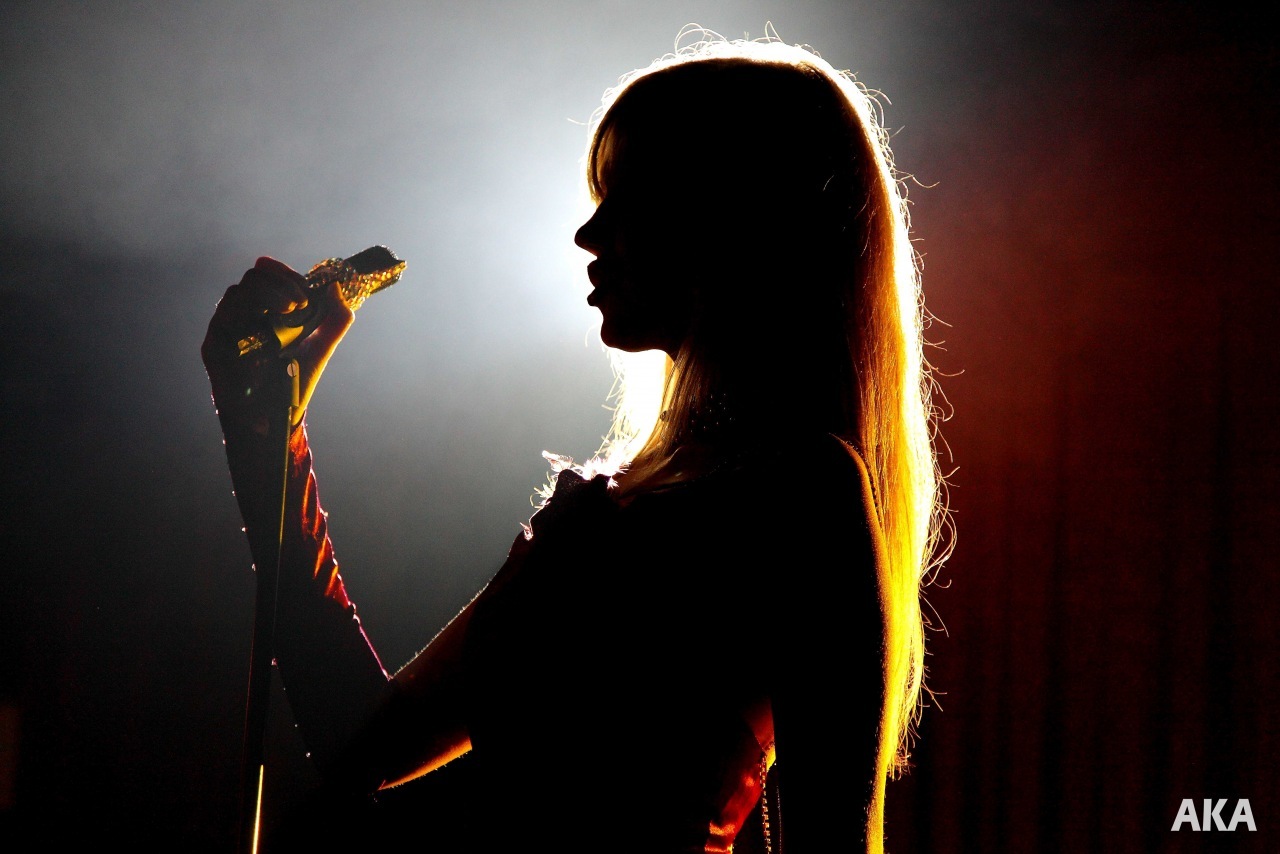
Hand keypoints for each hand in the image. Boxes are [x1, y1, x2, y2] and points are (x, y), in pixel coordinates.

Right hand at [202, 256, 354, 436]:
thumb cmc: (293, 381)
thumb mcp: (320, 347)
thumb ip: (335, 319)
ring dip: (267, 295)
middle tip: (299, 302)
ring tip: (291, 310)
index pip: (266, 275)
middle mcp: (243, 315)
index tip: (306, 288)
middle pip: (252, 278)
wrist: (275, 417)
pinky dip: (246, 316)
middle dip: (279, 283)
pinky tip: (268, 328)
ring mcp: (226, 329)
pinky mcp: (214, 347)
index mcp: (264, 310)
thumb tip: (337, 288)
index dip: (284, 273)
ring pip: (236, 293)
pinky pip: (222, 320)